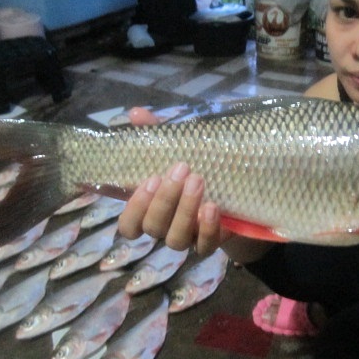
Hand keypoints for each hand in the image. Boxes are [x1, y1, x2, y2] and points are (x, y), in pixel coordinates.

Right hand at [117, 108, 230, 255]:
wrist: (230, 191)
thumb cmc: (192, 167)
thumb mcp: (175, 149)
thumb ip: (155, 134)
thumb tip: (135, 113)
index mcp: (149, 210)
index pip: (128, 225)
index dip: (134, 208)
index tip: (150, 179)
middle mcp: (164, 228)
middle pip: (153, 227)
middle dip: (165, 199)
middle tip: (181, 169)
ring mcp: (187, 238)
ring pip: (176, 239)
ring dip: (185, 210)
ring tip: (198, 180)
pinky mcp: (210, 242)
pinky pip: (205, 245)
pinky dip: (207, 227)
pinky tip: (212, 206)